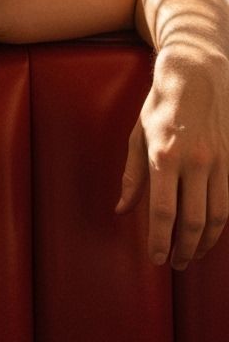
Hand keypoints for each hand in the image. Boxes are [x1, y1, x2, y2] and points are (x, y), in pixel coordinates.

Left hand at [117, 49, 228, 269]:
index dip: (160, 239)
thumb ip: (132, 176)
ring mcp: (219, 162)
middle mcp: (195, 162)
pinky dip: (219, 222)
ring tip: (192, 255)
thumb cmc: (160, 106)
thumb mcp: (136, 137)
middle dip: (184, 248)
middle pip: (193, 219)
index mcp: (164, 156)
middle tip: (175, 264)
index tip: (156, 258)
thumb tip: (123, 210)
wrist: (197, 77)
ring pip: (217, 215)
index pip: (163, 211)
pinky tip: (208, 233)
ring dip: (205, 241)